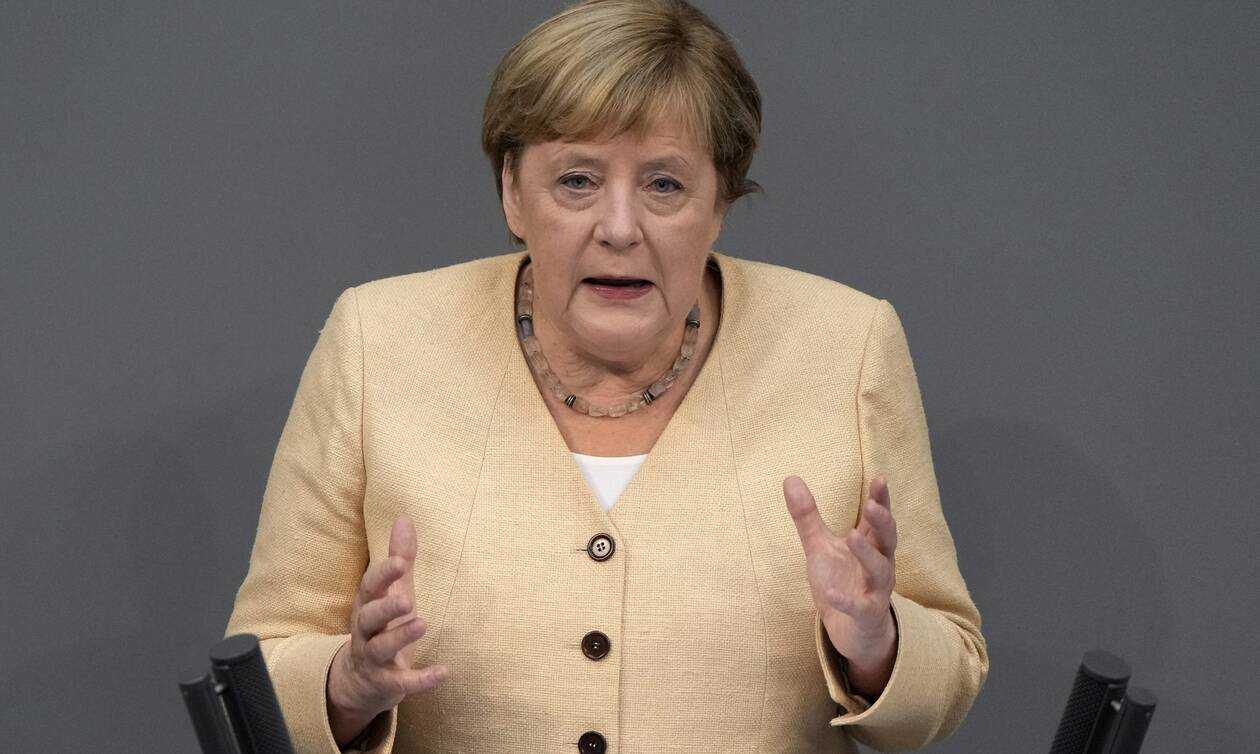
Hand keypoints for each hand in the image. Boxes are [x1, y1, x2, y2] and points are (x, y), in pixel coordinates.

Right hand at [327, 515, 449, 735]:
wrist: (360, 681)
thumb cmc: (382, 625)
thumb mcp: (392, 592)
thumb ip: (400, 558)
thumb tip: (404, 517)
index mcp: (367, 605)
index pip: (369, 587)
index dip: (382, 575)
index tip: (399, 563)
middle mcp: (366, 631)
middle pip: (368, 618)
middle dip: (385, 608)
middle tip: (407, 599)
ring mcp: (373, 658)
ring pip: (381, 648)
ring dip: (400, 637)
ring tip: (423, 624)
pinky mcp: (386, 683)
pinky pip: (401, 682)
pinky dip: (420, 679)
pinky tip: (443, 672)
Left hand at [784, 474, 897, 673]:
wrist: (849, 630)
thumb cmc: (839, 580)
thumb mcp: (819, 546)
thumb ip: (807, 515)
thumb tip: (790, 477)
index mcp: (870, 545)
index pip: (878, 519)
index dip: (881, 500)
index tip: (880, 478)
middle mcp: (878, 564)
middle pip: (887, 541)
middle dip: (882, 523)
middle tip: (872, 505)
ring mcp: (874, 590)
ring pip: (879, 571)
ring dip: (867, 554)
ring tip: (852, 537)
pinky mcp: (866, 615)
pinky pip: (858, 608)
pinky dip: (845, 600)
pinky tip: (830, 592)